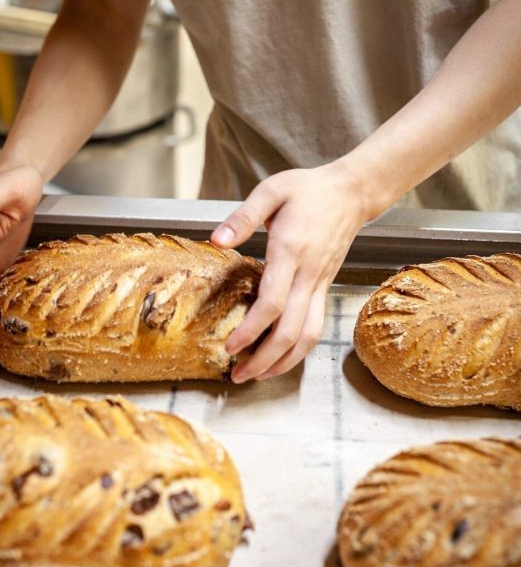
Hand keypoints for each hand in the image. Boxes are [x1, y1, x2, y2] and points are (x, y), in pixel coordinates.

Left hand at [211, 161, 367, 381]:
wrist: (351, 193)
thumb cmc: (309, 191)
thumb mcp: (271, 191)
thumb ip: (243, 217)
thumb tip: (216, 240)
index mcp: (291, 251)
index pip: (273, 303)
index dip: (251, 330)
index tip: (230, 346)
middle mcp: (308, 275)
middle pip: (290, 331)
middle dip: (264, 359)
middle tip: (238, 375)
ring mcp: (320, 284)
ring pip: (308, 336)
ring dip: (283, 361)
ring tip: (258, 375)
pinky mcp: (324, 288)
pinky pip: (315, 327)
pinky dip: (298, 349)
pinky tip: (280, 357)